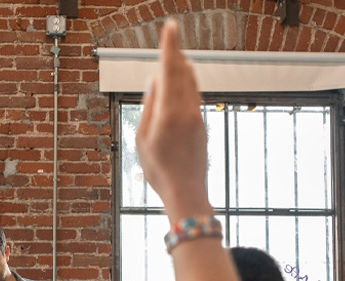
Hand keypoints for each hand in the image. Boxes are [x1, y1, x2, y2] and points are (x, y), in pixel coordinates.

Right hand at [136, 20, 212, 223]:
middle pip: (183, 72)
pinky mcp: (202, 124)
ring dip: (184, 66)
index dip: (170, 46)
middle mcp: (186, 110)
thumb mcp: (142, 139)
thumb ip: (148, 107)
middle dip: (176, 52)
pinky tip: (183, 83)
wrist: (186, 190)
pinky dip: (187, 84)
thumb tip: (154, 82)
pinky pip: (194, 96)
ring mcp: (197, 116)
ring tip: (178, 55)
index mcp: (169, 112)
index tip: (170, 27)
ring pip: (191, 83)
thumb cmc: (160, 170)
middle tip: (173, 35)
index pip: (169, 70)